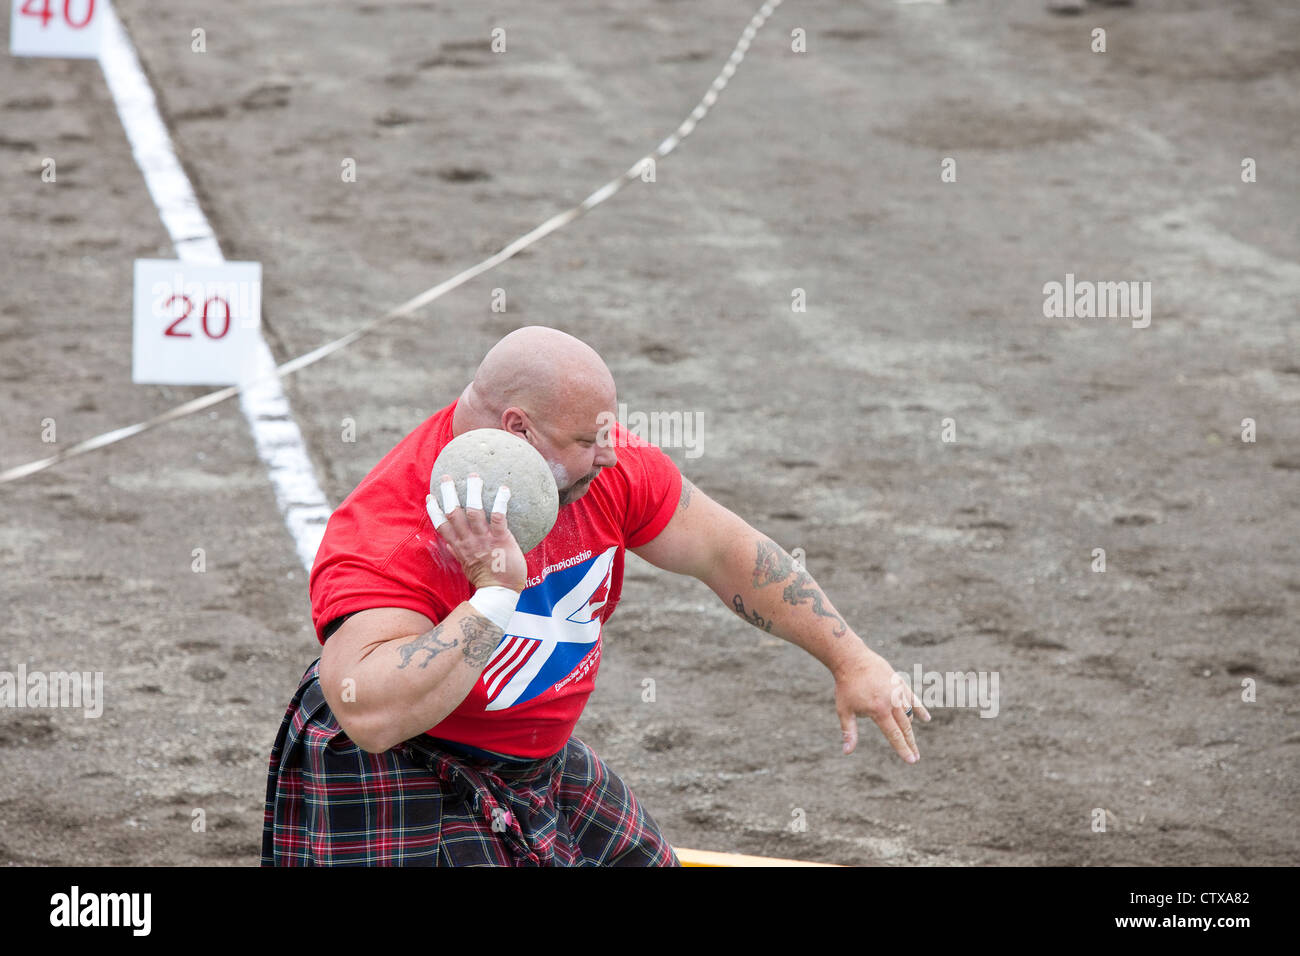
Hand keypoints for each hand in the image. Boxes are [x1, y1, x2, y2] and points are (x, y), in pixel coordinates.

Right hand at [426, 473, 526, 591]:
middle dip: (449, 494)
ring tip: (473, 477)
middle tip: (447, 477)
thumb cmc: (486, 579)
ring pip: (474, 511)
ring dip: (472, 492)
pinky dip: (500, 501)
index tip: (429, 497)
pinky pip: (498, 516)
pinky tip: (504, 489)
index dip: (434, 510)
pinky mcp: (501, 539)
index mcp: (459, 547)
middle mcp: (468, 541)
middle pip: (454, 513)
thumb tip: (450, 545)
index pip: (441, 526)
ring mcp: (484, 539)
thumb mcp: (467, 566)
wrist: (500, 593)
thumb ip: (459, 553)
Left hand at [833, 646, 930, 762]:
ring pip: (909, 713)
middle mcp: (892, 702)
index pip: (894, 735)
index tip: (912, 760)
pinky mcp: (899, 682)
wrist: (852, 659)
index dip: (903, 749)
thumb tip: (847, 751)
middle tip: (916, 757)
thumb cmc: (846, 686)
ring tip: (909, 739)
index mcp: (879, 711)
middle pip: (905, 727)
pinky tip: (926, 718)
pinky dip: (919, 709)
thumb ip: (849, 731)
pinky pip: (913, 698)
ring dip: (909, 727)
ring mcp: (898, 691)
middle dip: (910, 743)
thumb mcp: (844, 710)